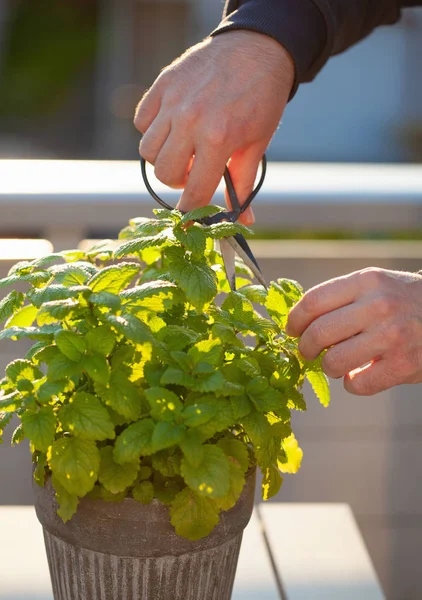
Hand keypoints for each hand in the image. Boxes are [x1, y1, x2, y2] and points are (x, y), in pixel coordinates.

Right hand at [134, 31, 293, 223]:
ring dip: (163, 158)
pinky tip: (173, 127)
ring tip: (183, 149)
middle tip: (194, 171)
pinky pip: (141, 122)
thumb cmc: (261, 99)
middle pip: (164, 174)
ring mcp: (172, 101)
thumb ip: (242, 184)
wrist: (258, 47)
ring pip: (147, 150)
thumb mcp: (257, 144)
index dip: (191, 210)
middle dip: (179, 182)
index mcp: (218, 138)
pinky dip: (152, 131)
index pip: (193, 191)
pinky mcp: (162, 85)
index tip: (192, 214)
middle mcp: (190, 120)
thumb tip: (242, 221)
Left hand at [286, 267, 421, 395]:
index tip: (292, 330)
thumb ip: (341, 298)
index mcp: (366, 281)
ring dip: (329, 367)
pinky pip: (357, 385)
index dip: (295, 320)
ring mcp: (392, 336)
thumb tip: (297, 322)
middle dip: (305, 347)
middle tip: (308, 351)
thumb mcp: (374, 285)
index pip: (313, 302)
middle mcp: (378, 306)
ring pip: (334, 362)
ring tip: (338, 363)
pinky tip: (360, 375)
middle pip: (318, 333)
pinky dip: (352, 384)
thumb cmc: (402, 301)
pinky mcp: (403, 365)